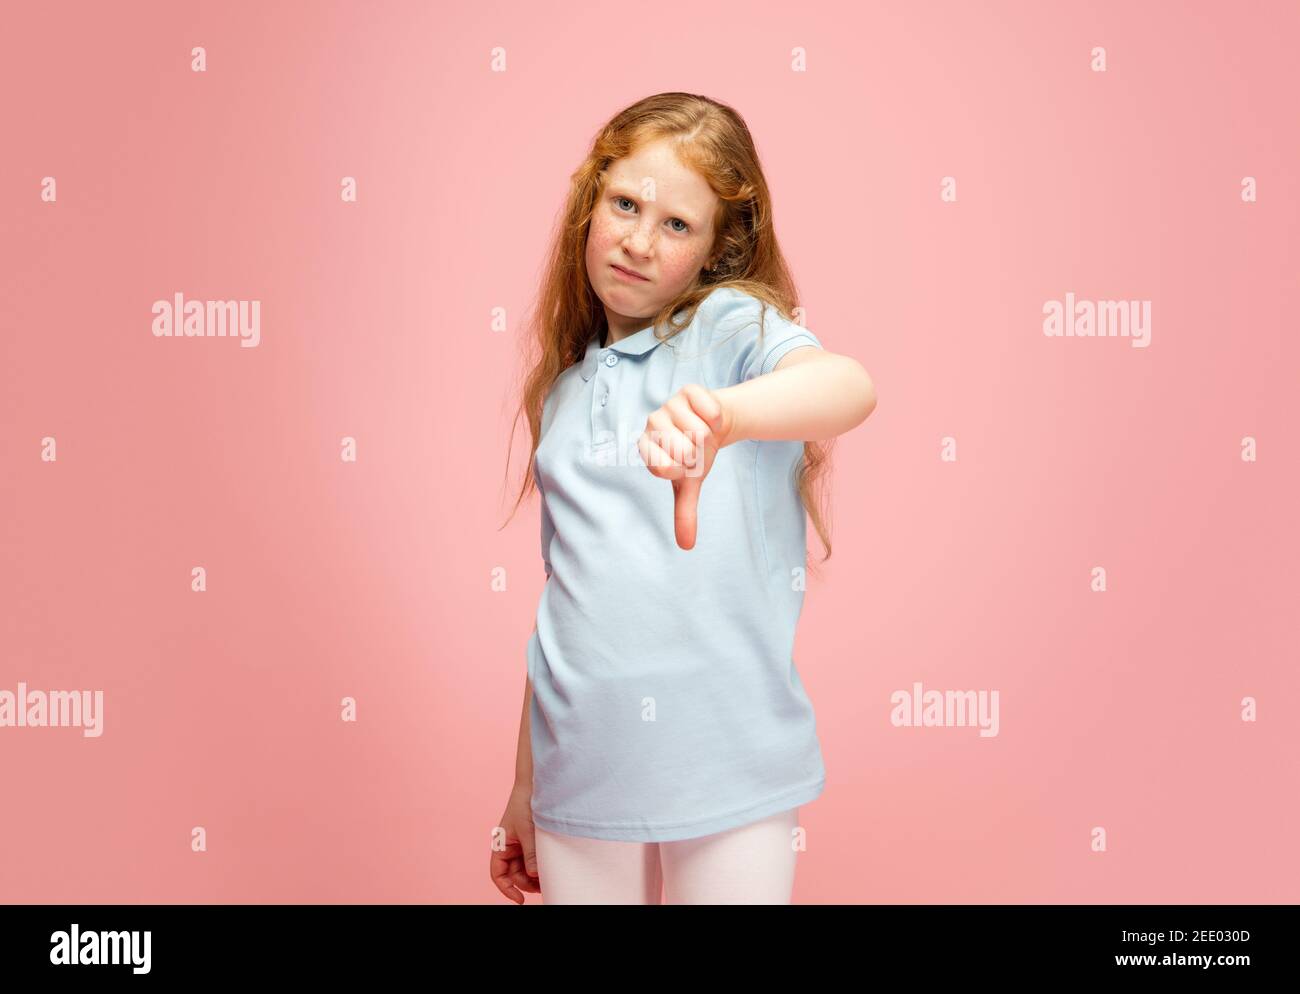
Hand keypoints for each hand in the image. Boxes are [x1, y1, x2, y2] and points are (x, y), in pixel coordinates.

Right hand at [489, 784, 541, 903]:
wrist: (536, 784)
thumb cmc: (525, 804)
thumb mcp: (528, 831)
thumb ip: (530, 854)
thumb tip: (533, 875)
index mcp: (501, 845)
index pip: (498, 874)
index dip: (506, 889)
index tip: (520, 900)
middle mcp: (510, 847)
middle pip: (515, 874)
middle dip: (526, 883)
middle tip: (543, 887)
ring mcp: (522, 844)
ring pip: (526, 868)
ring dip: (534, 875)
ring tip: (548, 879)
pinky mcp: (533, 840)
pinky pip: (534, 859)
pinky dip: (540, 865)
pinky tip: (550, 868)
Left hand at [636, 383, 733, 550]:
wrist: (716, 425)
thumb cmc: (698, 456)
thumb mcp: (691, 484)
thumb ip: (685, 513)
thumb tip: (686, 546)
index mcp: (647, 445)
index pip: (656, 463)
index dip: (675, 469)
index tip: (683, 468)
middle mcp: (653, 422)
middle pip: (679, 448)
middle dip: (696, 454)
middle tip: (695, 448)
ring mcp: (670, 404)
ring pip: (695, 430)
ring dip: (707, 436)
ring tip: (703, 433)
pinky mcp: (689, 391)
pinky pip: (707, 408)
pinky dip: (714, 417)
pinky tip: (711, 419)